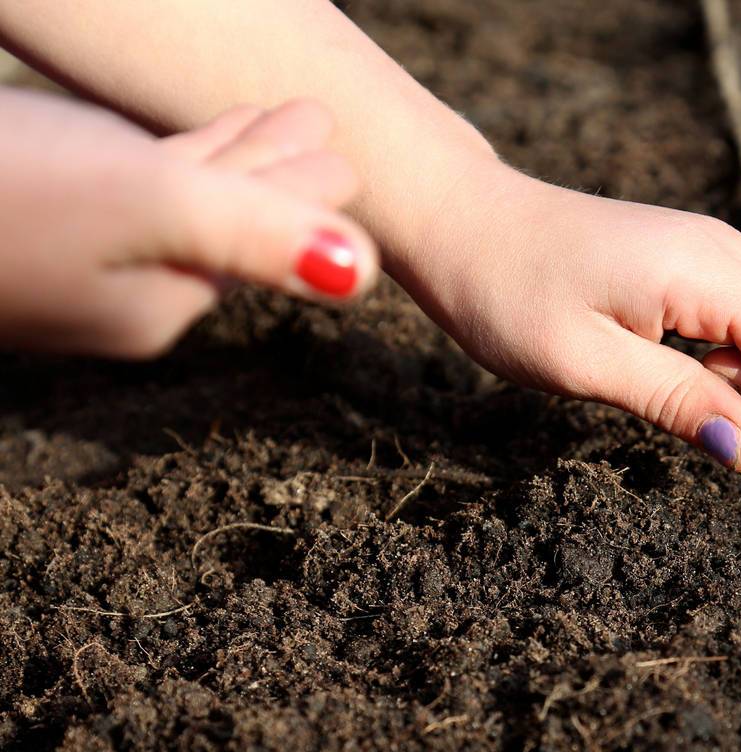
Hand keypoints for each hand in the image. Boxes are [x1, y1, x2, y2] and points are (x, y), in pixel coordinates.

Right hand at [0, 90, 377, 357]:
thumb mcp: (142, 208)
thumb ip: (251, 235)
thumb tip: (361, 275)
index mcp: (157, 308)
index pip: (256, 247)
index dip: (305, 200)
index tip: (354, 163)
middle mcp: (121, 293)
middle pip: (228, 226)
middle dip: (280, 174)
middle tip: (326, 122)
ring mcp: (79, 255)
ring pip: (183, 200)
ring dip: (239, 153)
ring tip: (288, 112)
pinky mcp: (36, 214)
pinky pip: (127, 184)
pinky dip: (177, 153)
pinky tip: (194, 131)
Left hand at [418, 173, 740, 473]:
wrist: (465, 223)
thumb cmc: (507, 293)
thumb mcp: (582, 363)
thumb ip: (674, 401)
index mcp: (703, 270)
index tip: (738, 454)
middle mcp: (728, 251)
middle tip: (720, 420)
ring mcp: (720, 251)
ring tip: (710, 392)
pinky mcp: (704, 262)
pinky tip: (701, 368)